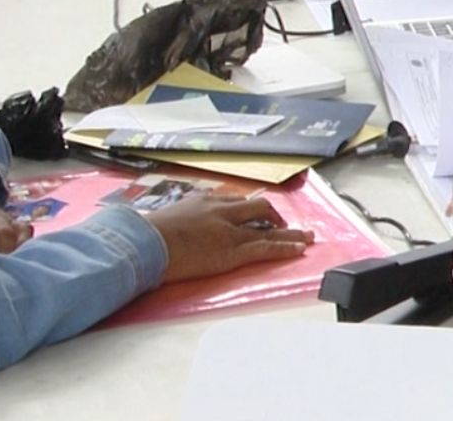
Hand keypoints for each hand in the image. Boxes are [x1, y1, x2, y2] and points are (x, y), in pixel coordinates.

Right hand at [148, 194, 312, 283]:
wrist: (144, 243)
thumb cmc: (146, 235)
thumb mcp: (165, 219)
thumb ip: (180, 219)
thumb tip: (175, 228)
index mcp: (204, 201)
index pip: (235, 201)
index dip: (250, 209)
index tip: (257, 213)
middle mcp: (221, 210)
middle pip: (258, 208)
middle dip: (275, 216)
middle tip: (286, 222)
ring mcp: (229, 231)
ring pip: (268, 228)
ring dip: (290, 232)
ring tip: (307, 236)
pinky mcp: (233, 251)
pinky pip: (266, 247)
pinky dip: (285, 247)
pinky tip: (299, 249)